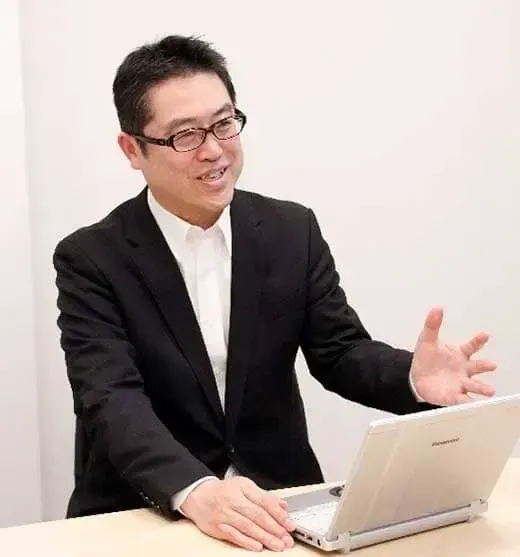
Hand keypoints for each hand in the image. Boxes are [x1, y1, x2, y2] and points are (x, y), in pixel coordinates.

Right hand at [180, 476, 294, 551]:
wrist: (198, 496)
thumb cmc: (223, 491)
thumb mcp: (244, 486)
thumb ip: (264, 496)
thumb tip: (283, 506)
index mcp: (242, 487)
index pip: (264, 501)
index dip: (278, 514)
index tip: (289, 524)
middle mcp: (233, 500)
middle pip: (257, 515)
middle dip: (275, 529)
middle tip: (287, 539)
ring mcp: (225, 514)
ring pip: (248, 527)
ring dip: (265, 537)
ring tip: (277, 545)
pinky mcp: (218, 526)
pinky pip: (234, 535)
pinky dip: (247, 541)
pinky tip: (258, 546)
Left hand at [411, 307, 495, 405]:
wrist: (416, 378)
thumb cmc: (427, 358)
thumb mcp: (427, 340)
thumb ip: (432, 325)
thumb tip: (437, 308)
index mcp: (460, 354)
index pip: (471, 346)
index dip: (478, 341)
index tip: (484, 335)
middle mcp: (464, 369)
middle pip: (477, 367)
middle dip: (485, 366)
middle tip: (492, 365)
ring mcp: (461, 383)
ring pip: (474, 386)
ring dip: (482, 388)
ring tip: (490, 390)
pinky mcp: (454, 396)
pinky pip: (463, 400)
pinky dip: (468, 402)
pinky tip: (473, 404)